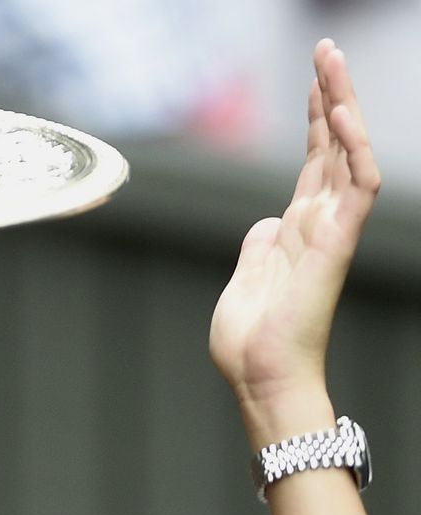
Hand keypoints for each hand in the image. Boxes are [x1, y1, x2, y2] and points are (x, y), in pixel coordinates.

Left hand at [209, 40, 378, 427]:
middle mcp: (318, 223)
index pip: (313, 160)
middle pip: (332, 145)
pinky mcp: (336, 244)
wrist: (259, 377)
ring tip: (332, 63)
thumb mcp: (245, 279)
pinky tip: (342, 116)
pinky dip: (353, 150)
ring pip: (348, 154)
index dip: (315, 118)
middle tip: (327, 49)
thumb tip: (265, 223)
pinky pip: (357, 187)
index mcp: (295, 229)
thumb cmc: (249, 341)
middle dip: (330, 95)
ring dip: (342, 107)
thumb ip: (258, 247)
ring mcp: (330, 231)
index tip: (313, 79)